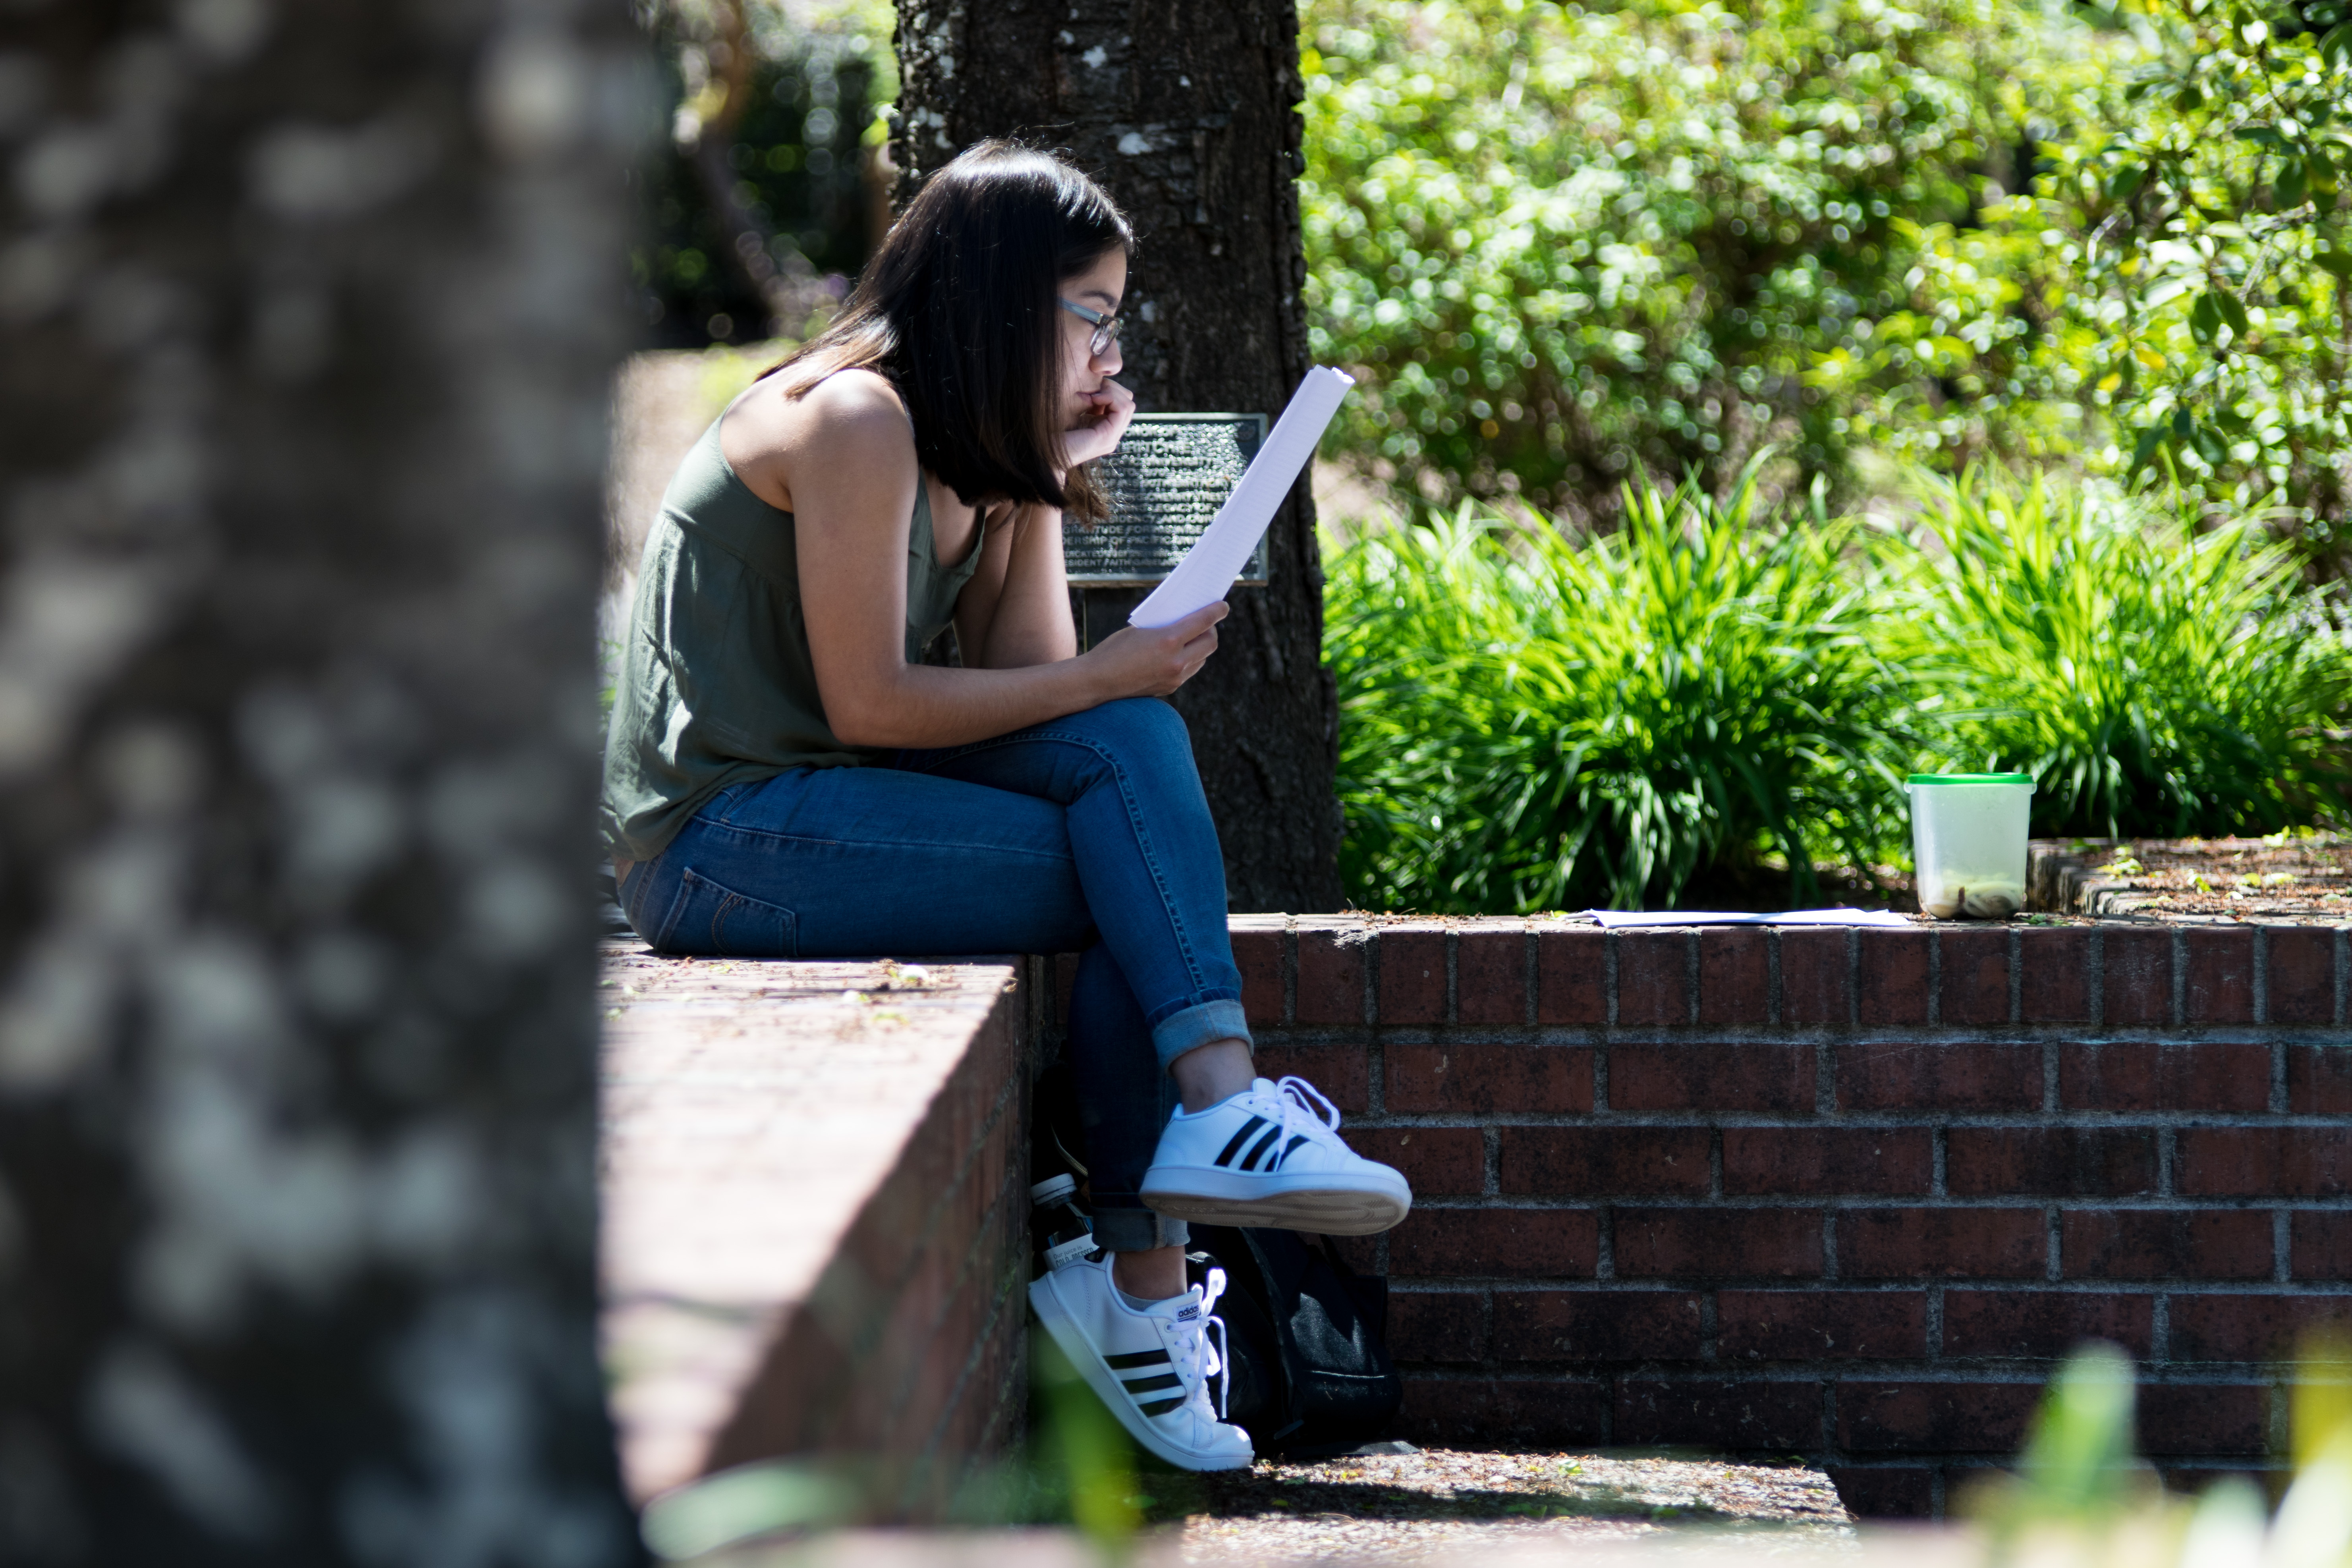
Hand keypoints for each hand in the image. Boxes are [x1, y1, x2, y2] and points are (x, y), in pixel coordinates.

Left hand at [1059, 377, 1134, 471]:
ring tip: (1093, 395)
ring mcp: (1111, 438)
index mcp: (1104, 429)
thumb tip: (1097, 388)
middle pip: (1128, 402)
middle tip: (1094, 389)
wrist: (1046, 454)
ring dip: (1112, 392)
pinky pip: (1123, 409)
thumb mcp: (1073, 413)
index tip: (1090, 390)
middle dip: (1113, 389)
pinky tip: (1093, 399)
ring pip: (1128, 404)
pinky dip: (1111, 398)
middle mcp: (1111, 435)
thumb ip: (1087, 404)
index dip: (1109, 390)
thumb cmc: (1053, 433)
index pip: (1122, 403)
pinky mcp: (1108, 437)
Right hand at [1081, 601, 1225, 696]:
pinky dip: (1189, 660)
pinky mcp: (1170, 688)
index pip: (1203, 621)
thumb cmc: (1113, 650)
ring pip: (1202, 659)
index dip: (1217, 611)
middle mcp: (1176, 661)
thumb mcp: (1140, 630)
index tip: (1223, 606)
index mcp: (1168, 640)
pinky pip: (1189, 670)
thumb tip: (1185, 620)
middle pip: (1210, 643)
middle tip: (1206, 623)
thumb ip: (1165, 626)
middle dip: (1211, 630)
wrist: (1097, 681)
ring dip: (1201, 646)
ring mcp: (1175, 677)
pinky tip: (1179, 653)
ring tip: (1192, 637)